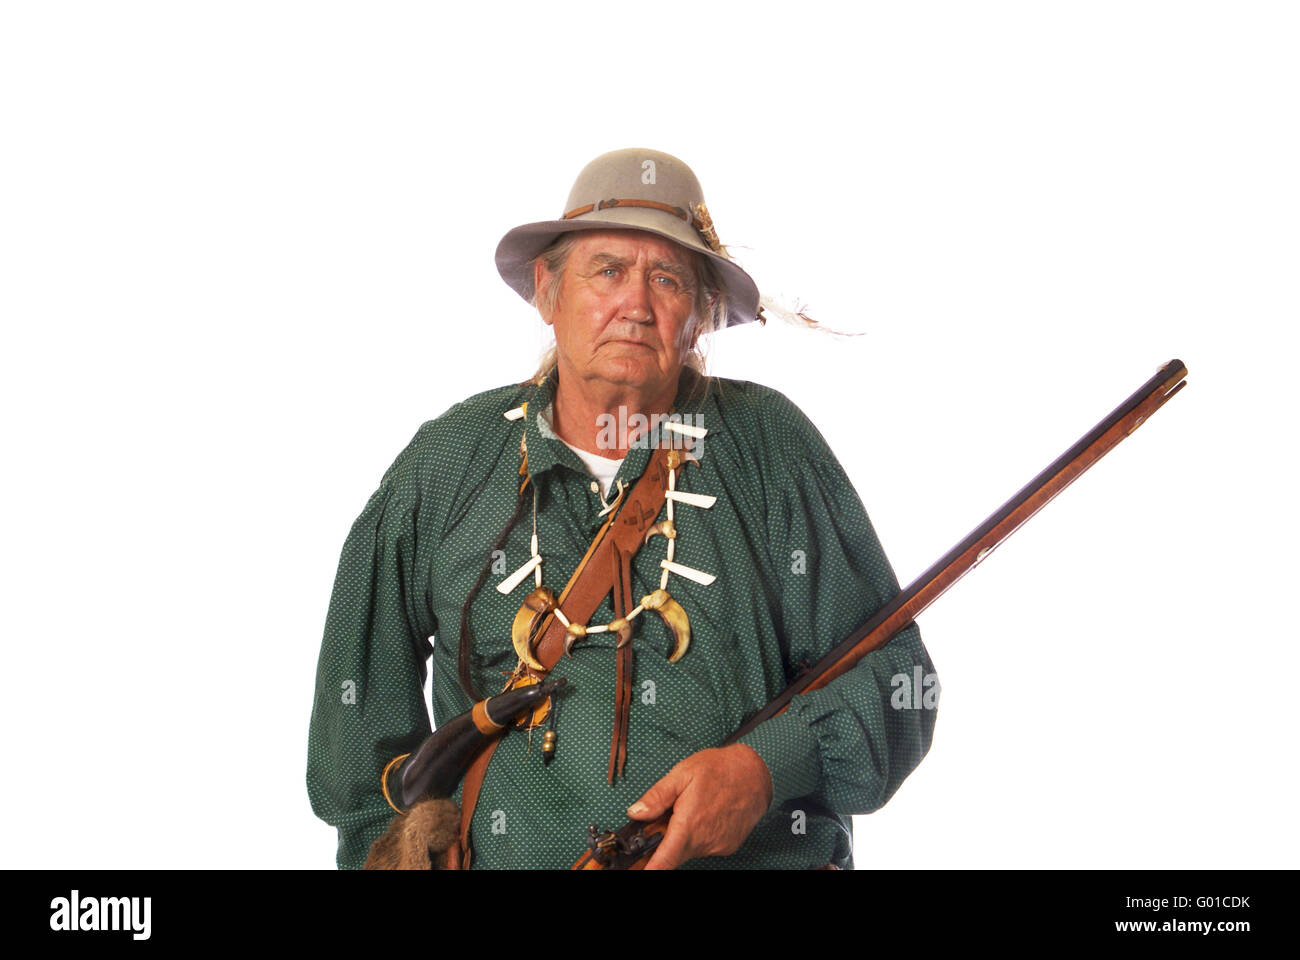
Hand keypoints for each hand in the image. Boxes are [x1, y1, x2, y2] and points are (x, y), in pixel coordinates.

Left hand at [626, 743, 773, 869]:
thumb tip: (635, 813)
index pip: (664, 860)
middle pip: (674, 855)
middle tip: (668, 817)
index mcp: (689, 824)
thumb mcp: (683, 773)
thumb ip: (657, 797)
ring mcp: (718, 846)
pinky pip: (705, 847)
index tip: (638, 871)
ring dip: (684, 837)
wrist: (756, 774)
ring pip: (689, 850)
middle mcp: (704, 841)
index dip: (649, 869)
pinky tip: (706, 815)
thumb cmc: (720, 769)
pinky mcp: (728, 846)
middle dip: (664, 843)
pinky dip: (699, 836)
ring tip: (693, 809)